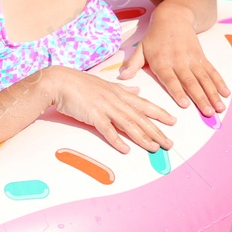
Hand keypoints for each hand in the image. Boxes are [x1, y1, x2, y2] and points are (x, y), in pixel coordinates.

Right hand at [47, 66, 176, 153]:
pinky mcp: (93, 115)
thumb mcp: (103, 84)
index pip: (143, 104)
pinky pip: (107, 130)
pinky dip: (117, 140)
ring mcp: (105, 107)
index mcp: (118, 92)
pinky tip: (126, 149)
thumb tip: (136, 90)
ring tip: (154, 148)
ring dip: (143, 137)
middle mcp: (115, 100)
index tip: (173, 121)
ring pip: (129, 124)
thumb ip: (121, 89)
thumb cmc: (78, 83)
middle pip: (140, 117)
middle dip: (157, 131)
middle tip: (169, 143)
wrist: (58, 81)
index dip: (159, 113)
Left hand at [119, 9, 230, 116]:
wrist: (174, 16)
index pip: (170, 79)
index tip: (185, 105)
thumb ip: (133, 64)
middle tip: (208, 113)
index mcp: (162, 61)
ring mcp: (192, 59)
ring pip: (204, 79)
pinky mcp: (201, 57)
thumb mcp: (141, 47)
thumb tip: (122, 77)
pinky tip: (226, 93)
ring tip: (220, 108)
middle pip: (191, 82)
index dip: (178, 91)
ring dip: (213, 94)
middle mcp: (179, 61)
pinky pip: (212, 71)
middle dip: (200, 98)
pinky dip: (219, 82)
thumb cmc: (155, 36)